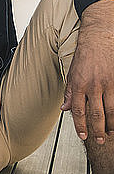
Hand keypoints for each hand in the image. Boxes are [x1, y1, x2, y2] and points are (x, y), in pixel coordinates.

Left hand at [61, 0, 113, 143]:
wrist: (101, 34)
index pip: (78, 109)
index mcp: (79, 83)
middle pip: (96, 114)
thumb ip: (69, 91)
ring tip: (111, 133)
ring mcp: (109, 83)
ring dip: (111, 124)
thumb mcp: (72, 71)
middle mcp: (94, 84)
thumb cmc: (87, 52)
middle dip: (97, 129)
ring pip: (112, 110)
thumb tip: (64, 108)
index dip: (80, 125)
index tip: (83, 135)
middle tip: (99, 139)